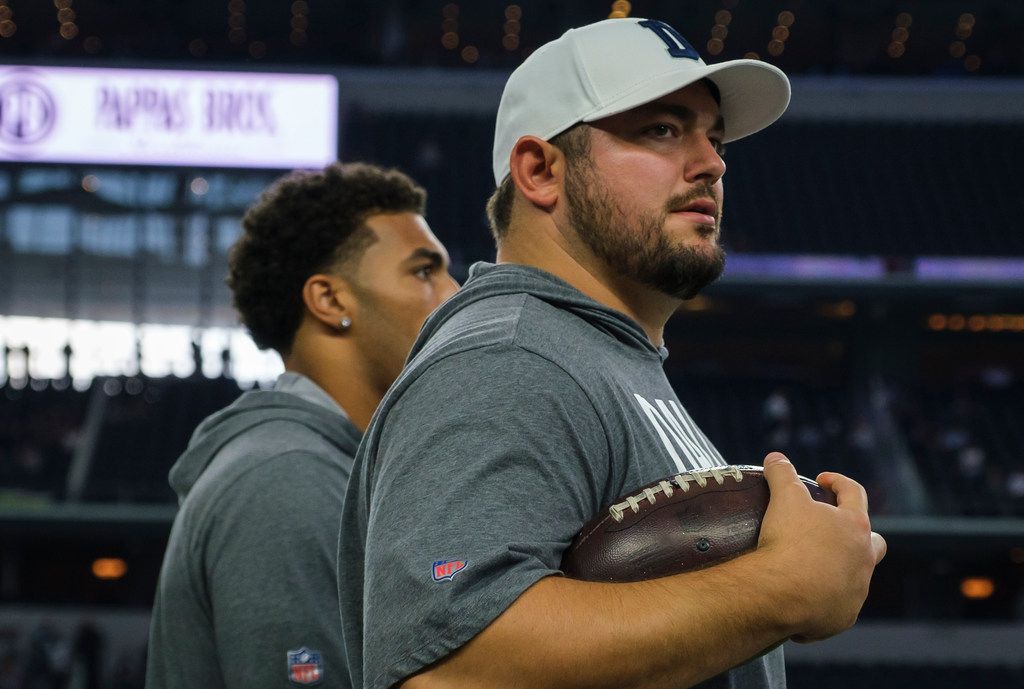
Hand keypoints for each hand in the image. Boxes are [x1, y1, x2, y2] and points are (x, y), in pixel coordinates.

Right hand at [756, 452, 885, 641]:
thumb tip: (776, 458)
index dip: (837, 482)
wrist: (782, 593)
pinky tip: (803, 596)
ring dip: (840, 569)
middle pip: (874, 542)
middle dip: (857, 534)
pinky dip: (824, 599)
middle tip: (829, 530)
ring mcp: (857, 590)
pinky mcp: (843, 616)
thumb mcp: (784, 498)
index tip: (821, 481)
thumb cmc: (790, 542)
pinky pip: (837, 605)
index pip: (854, 493)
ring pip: (857, 576)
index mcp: (855, 526)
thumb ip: (782, 474)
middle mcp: (864, 559)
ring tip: (811, 565)